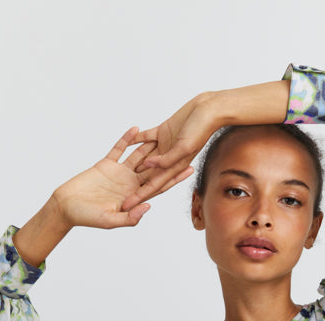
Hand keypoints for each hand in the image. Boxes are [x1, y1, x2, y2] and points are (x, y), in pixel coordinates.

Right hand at [55, 126, 193, 228]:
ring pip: (138, 156)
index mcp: (134, 197)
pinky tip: (137, 129)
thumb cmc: (86, 217)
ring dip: (150, 145)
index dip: (173, 178)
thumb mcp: (110, 220)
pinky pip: (119, 149)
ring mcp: (119, 173)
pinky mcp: (106, 164)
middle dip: (168, 159)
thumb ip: (130, 217)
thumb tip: (148, 206)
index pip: (158, 186)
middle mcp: (130, 184)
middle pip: (153, 169)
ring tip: (164, 131)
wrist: (66, 206)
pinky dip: (127, 139)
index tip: (188, 168)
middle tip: (183, 145)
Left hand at [121, 95, 218, 210]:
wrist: (209, 109)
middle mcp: (169, 158)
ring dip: (133, 163)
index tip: (126, 207)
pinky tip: (125, 142)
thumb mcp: (184, 148)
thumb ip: (166, 160)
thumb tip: (148, 166)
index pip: (153, 186)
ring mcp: (165, 145)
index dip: (139, 197)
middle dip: (133, 186)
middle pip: (147, 176)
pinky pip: (145, 137)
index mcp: (175, 166)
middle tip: (116, 195)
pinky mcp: (162, 131)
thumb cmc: (202, 129)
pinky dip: (135, 139)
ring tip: (117, 171)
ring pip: (145, 156)